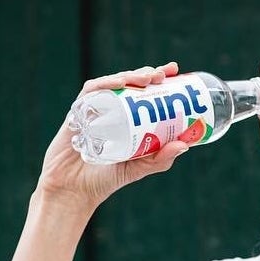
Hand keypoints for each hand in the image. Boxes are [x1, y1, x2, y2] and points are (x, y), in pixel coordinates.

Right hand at [36, 62, 188, 211]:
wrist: (74, 190)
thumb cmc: (106, 179)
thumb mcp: (139, 168)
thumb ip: (160, 159)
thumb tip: (185, 145)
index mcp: (128, 119)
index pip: (144, 92)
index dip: (158, 78)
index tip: (174, 70)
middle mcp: (112, 110)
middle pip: (130, 83)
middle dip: (146, 74)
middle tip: (161, 74)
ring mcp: (94, 109)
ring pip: (112, 83)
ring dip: (129, 76)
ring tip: (145, 78)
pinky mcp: (77, 112)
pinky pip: (90, 91)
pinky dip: (105, 84)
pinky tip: (119, 83)